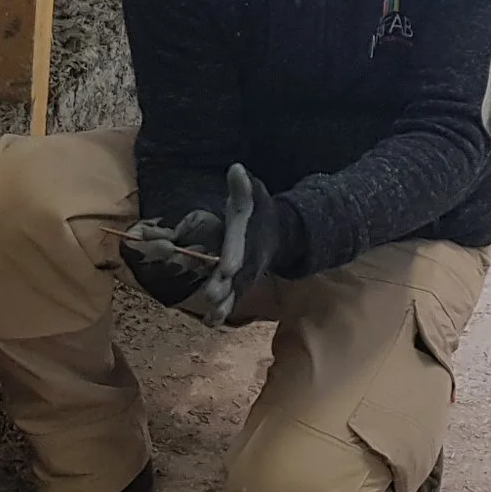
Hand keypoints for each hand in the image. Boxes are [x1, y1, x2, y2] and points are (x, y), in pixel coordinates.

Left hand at [119, 162, 279, 324]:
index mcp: (246, 239)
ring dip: (223, 306)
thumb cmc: (261, 213)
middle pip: (236, 278)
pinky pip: (231, 302)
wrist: (281, 235)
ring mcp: (244, 277)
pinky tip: (209, 322)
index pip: (239, 250)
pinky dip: (221, 313)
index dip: (232, 258)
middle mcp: (246, 262)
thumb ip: (243, 186)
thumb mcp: (255, 195)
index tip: (226, 268)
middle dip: (224, 287)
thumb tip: (235, 169)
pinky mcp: (239, 287)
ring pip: (234, 295)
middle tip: (211, 297)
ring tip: (211, 318)